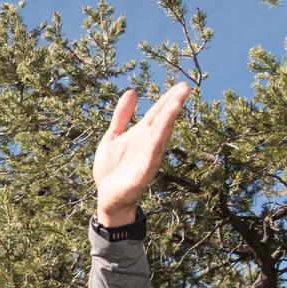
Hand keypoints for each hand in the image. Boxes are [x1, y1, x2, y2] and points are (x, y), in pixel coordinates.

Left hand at [93, 83, 189, 225]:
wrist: (107, 197)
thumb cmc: (112, 168)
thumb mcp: (112, 137)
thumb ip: (122, 116)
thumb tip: (132, 91)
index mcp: (141, 134)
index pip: (157, 113)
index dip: (167, 99)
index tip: (181, 85)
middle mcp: (147, 144)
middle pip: (162, 122)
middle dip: (173, 106)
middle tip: (185, 88)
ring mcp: (147, 158)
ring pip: (159, 137)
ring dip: (167, 122)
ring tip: (175, 105)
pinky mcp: (142, 174)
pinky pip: (150, 159)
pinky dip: (155, 147)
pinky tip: (160, 136)